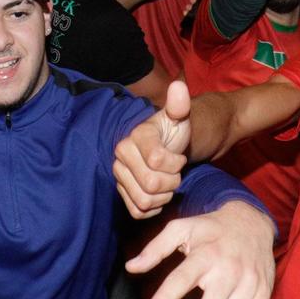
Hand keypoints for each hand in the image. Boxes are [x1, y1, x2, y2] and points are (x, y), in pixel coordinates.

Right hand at [113, 80, 190, 218]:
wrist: (168, 148)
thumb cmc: (175, 132)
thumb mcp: (180, 117)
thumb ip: (180, 104)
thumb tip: (178, 87)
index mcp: (135, 136)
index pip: (156, 160)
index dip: (175, 163)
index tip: (178, 157)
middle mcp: (121, 155)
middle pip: (151, 184)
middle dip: (171, 182)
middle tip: (175, 173)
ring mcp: (119, 175)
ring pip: (144, 200)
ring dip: (163, 196)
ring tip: (168, 183)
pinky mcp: (121, 193)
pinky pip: (138, 211)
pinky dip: (153, 208)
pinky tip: (159, 196)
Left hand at [128, 199, 274, 298]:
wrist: (253, 222)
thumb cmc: (210, 229)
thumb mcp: (182, 228)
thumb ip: (156, 248)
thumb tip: (131, 268)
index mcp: (205, 254)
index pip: (183, 278)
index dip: (167, 296)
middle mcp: (228, 272)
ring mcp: (247, 286)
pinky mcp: (261, 296)